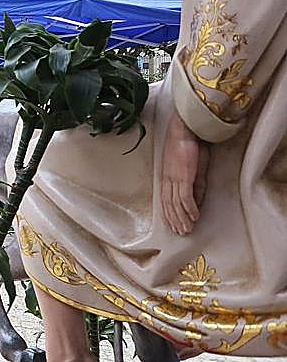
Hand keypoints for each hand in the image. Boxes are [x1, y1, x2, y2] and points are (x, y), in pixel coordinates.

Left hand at [161, 111, 208, 234]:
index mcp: (166, 176)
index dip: (168, 213)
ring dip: (182, 218)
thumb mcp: (189, 165)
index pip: (165, 199)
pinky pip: (186, 197)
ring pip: (176, 204)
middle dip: (175, 220)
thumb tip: (196, 199)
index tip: (172, 224)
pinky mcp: (184, 176)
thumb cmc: (188, 144)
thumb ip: (193, 182)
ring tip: (187, 229)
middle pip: (169, 204)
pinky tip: (194, 216)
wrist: (186, 129)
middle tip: (180, 232)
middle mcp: (168, 179)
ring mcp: (175, 178)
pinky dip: (190, 209)